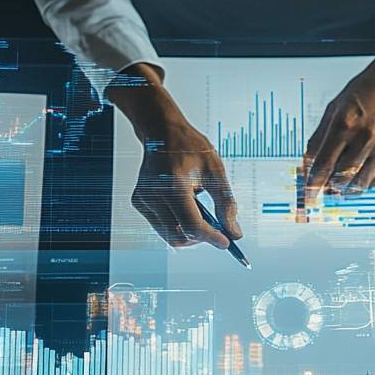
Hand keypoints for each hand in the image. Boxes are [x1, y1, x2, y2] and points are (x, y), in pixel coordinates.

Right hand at [108, 64, 241, 247]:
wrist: (162, 132)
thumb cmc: (189, 147)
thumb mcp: (215, 171)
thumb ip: (225, 203)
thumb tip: (234, 231)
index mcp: (174, 186)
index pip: (193, 226)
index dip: (212, 238)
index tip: (226, 242)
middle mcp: (154, 196)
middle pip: (180, 236)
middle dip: (201, 238)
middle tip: (217, 230)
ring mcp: (144, 201)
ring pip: (170, 235)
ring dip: (189, 232)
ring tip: (202, 213)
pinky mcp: (140, 203)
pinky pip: (162, 226)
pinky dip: (178, 224)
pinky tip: (187, 206)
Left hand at [302, 30, 374, 202]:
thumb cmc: (366, 89)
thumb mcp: (335, 106)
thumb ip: (321, 135)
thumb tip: (309, 160)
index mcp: (345, 123)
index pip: (324, 163)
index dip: (314, 183)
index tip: (308, 194)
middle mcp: (366, 136)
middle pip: (342, 177)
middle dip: (330, 189)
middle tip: (325, 193)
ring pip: (362, 182)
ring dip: (349, 190)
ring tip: (342, 189)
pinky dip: (369, 184)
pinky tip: (362, 180)